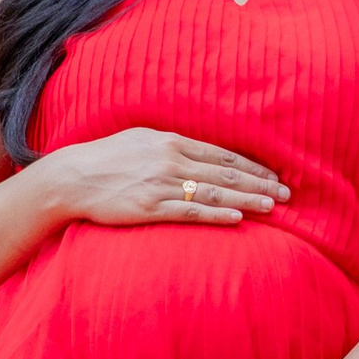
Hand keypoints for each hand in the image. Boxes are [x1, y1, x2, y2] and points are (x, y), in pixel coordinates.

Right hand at [50, 128, 289, 228]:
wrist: (71, 177)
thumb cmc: (106, 159)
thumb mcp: (141, 140)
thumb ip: (172, 146)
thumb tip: (201, 154)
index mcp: (170, 141)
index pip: (222, 153)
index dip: (251, 165)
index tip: (274, 174)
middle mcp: (170, 159)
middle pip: (225, 171)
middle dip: (259, 182)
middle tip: (287, 193)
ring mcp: (161, 184)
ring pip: (214, 191)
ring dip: (247, 198)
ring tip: (274, 207)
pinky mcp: (150, 208)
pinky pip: (190, 211)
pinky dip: (217, 214)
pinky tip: (238, 218)